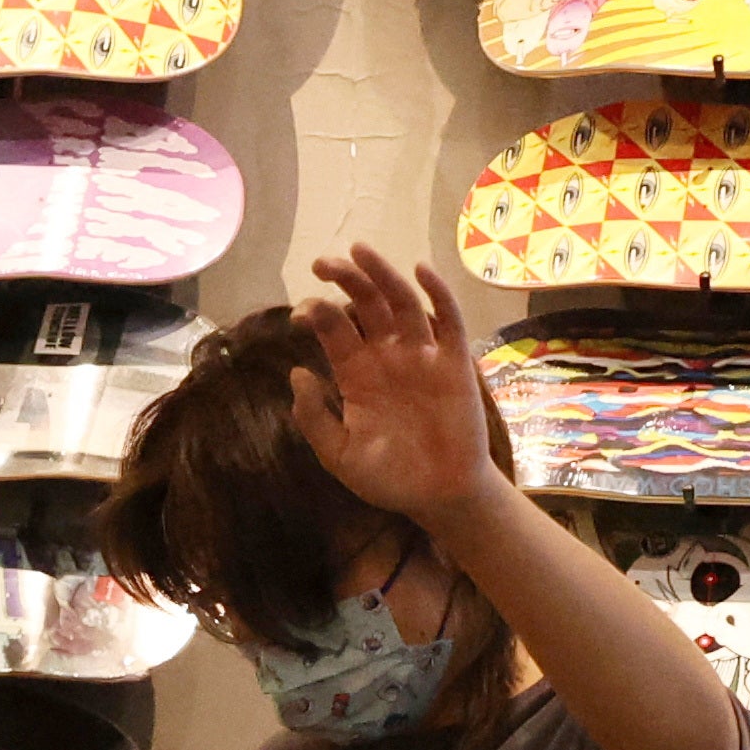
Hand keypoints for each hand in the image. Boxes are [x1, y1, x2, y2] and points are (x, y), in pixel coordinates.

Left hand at [281, 242, 500, 528]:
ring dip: (381, 275)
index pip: (334, 329)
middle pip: (365, 305)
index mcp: (356, 374)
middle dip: (344, 280)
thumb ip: (314, 418)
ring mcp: (422, 356)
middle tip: (323, 264)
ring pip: (401, 302)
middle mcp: (387, 356)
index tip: (302, 312)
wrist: (439, 498)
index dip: (318, 314)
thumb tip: (295, 373)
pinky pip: (448, 321)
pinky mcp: (454, 363)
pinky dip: (437, 293)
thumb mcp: (340, 456)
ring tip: (360, 251)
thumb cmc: (389, 478)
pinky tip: (421, 271)